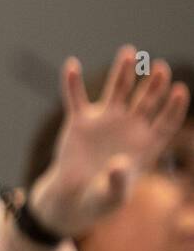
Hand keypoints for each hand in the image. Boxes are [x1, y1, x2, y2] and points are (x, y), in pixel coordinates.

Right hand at [28, 45, 189, 238]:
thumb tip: (118, 163)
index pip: (166, 121)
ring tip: (129, 52)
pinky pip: (75, 98)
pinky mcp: (79, 122)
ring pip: (117, 91)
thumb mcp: (113, 196)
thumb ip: (118, 182)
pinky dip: (72, 82)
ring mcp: (105, 121)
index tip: (179, 90)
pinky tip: (71, 64)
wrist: (75, 196)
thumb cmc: (101, 198)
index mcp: (147, 144)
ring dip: (123, 72)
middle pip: (146, 101)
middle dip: (153, 84)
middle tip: (160, 67)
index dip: (174, 106)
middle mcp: (129, 127)